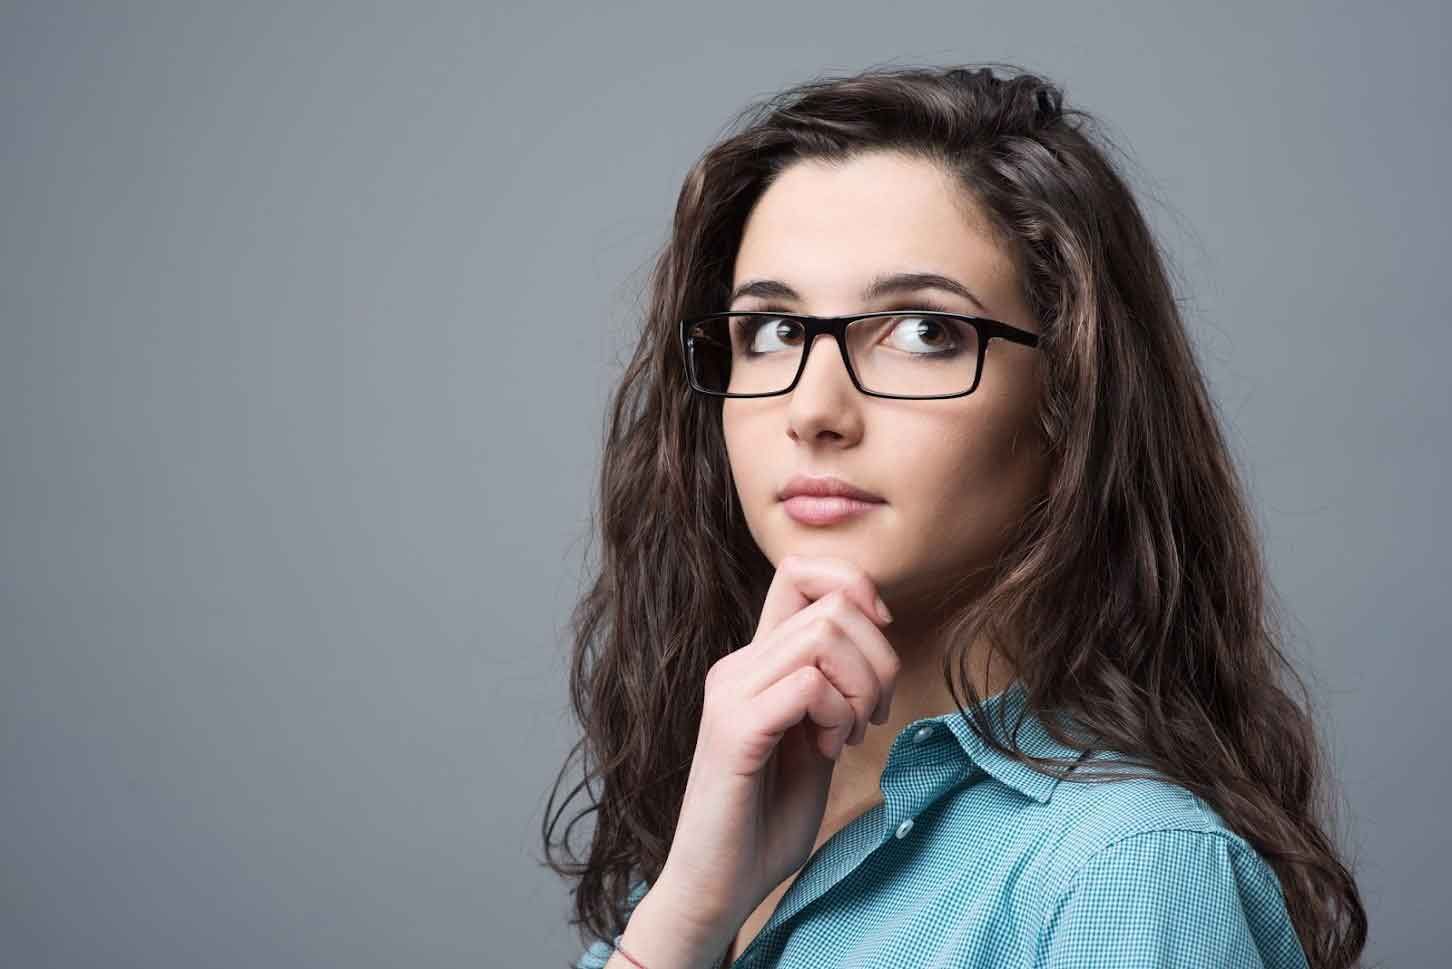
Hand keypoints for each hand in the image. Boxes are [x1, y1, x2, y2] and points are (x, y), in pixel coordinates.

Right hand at [652, 554, 899, 938]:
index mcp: (755, 662)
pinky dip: (840, 714)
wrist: (717, 886)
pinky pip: (810, 684)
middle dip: (879, 657)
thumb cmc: (765, 821)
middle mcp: (737, 665)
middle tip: (872, 715)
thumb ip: (833, 690)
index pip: (799, 572)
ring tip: (848, 734)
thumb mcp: (815, 740)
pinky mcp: (735, 729)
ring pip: (824, 634)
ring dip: (862, 686)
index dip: (854, 587)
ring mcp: (731, 693)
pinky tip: (829, 749)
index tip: (879, 643)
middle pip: (831, 604)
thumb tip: (876, 640)